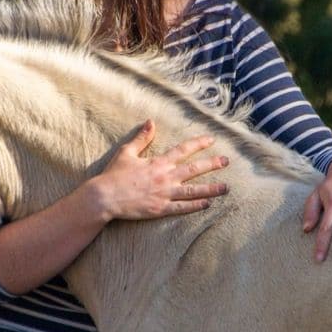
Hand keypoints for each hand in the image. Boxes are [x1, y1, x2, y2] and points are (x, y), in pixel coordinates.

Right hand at [91, 119, 229, 221]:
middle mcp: (165, 177)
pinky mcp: (160, 209)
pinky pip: (182, 208)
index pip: (183, 150)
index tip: (211, 139)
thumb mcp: (127, 152)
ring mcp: (164, 194)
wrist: (104, 197)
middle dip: (212, 164)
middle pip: (194, 169)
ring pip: (193, 191)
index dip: (199, 143)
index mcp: (158, 162)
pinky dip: (196, 206)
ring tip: (226, 187)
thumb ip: (142, 138)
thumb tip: (151, 122)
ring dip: (211, 188)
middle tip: (227, 161)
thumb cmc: (114, 175)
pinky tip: (208, 204)